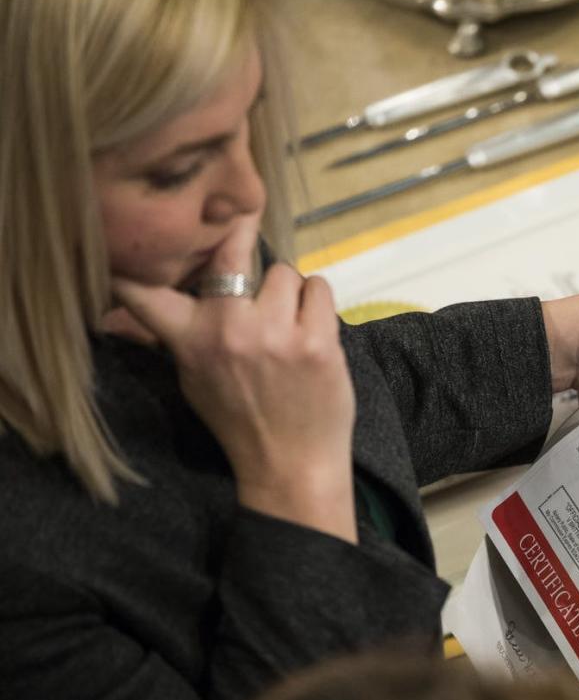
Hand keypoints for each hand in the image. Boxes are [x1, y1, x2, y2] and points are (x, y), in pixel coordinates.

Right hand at [112, 217, 357, 543]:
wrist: (292, 465)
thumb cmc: (241, 420)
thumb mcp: (193, 379)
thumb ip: (181, 334)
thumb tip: (153, 295)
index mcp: (189, 341)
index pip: (143, 291)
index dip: (137, 262)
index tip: (142, 241)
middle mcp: (228, 330)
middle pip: (232, 253)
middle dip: (240, 240)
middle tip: (247, 235)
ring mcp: (275, 334)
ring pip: (285, 272)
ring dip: (289, 291)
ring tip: (288, 321)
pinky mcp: (317, 341)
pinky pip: (319, 288)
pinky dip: (317, 302)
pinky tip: (312, 327)